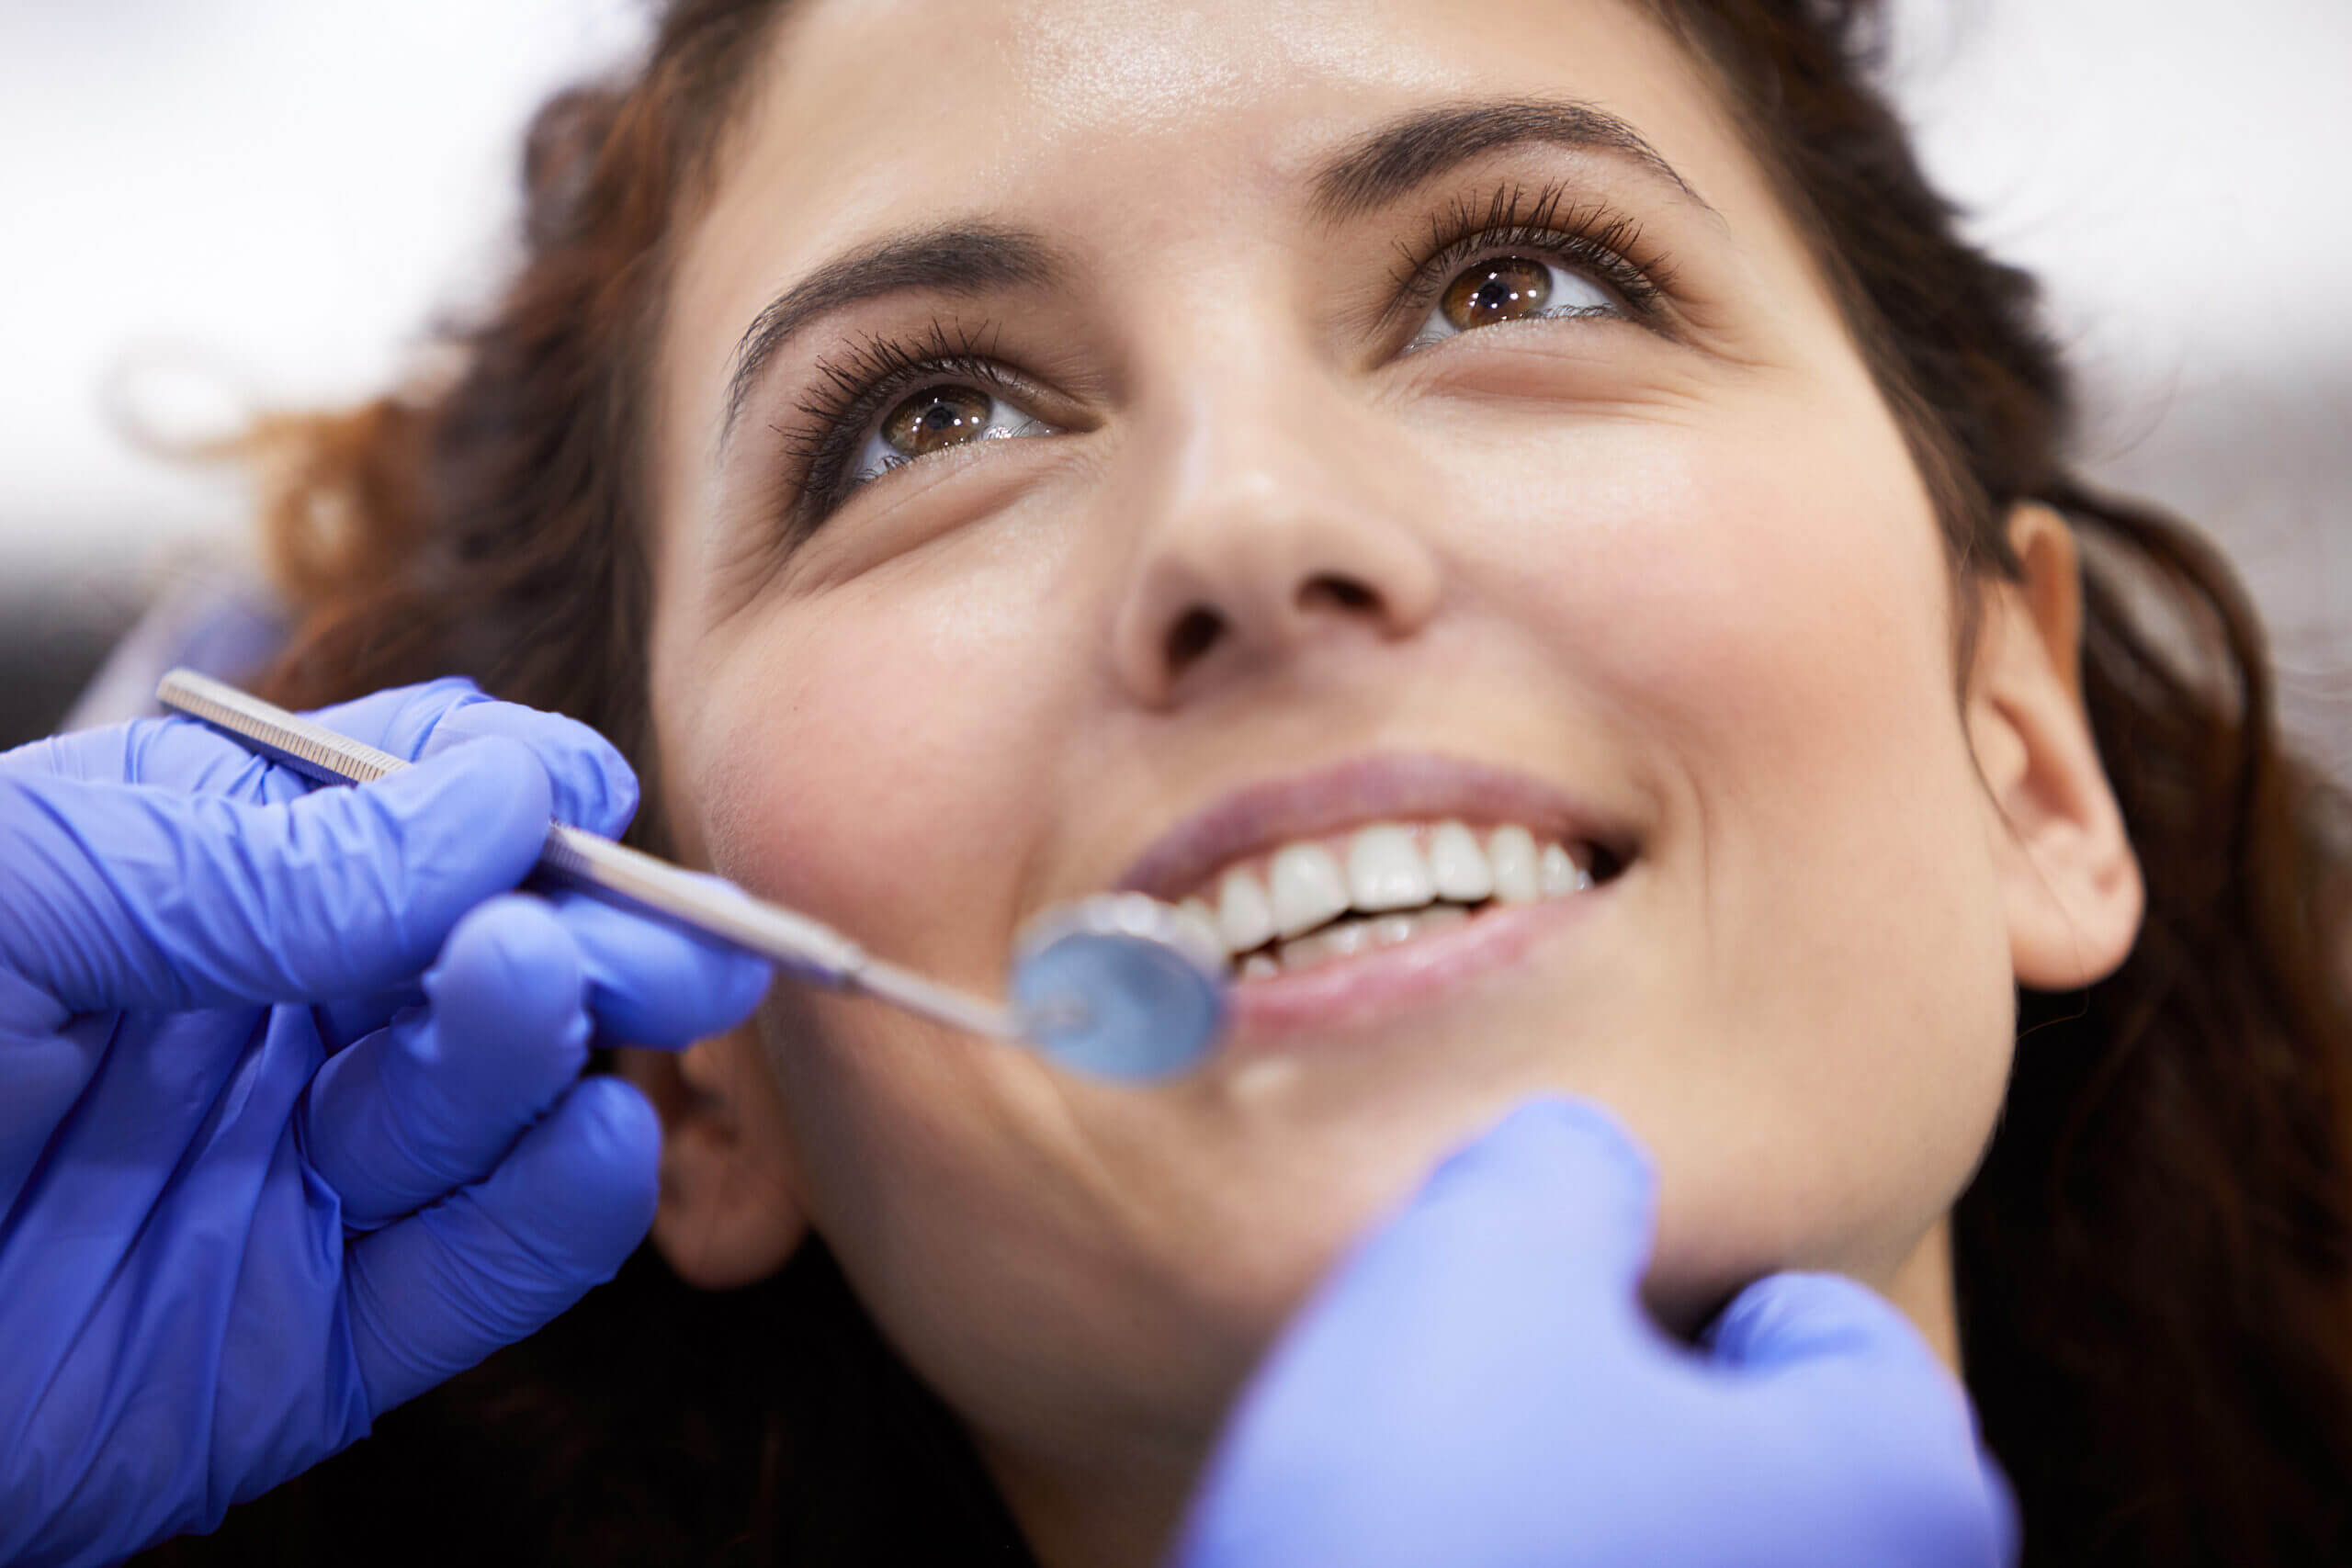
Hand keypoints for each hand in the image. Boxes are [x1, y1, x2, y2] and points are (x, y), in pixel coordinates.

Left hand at [0, 680, 770, 1567]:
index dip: (508, 789)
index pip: (402, 810)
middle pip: (482, 959)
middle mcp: (259, 1027)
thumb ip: (254, 862)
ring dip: (550, 1051)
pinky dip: (552, 1217)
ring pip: (486, 1109)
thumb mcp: (9, 900)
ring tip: (547, 992)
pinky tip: (592, 1145)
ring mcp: (285, 1188)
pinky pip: (466, 1278)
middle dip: (593, 929)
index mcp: (188, 885)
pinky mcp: (295, 1351)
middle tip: (681, 925)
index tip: (578, 787)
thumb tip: (500, 799)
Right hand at [1176, 1099, 2016, 1567]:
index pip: (1824, 1328)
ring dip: (1599, 1538)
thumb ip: (1561, 1170)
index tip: (1550, 1333)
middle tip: (1490, 1434)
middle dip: (1638, 1430)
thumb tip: (1583, 1163)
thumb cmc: (1435, 1538)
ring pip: (1696, 1567)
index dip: (1664, 1298)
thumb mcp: (1477, 1266)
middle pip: (1770, 1468)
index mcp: (1905, 1489)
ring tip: (1454, 1536)